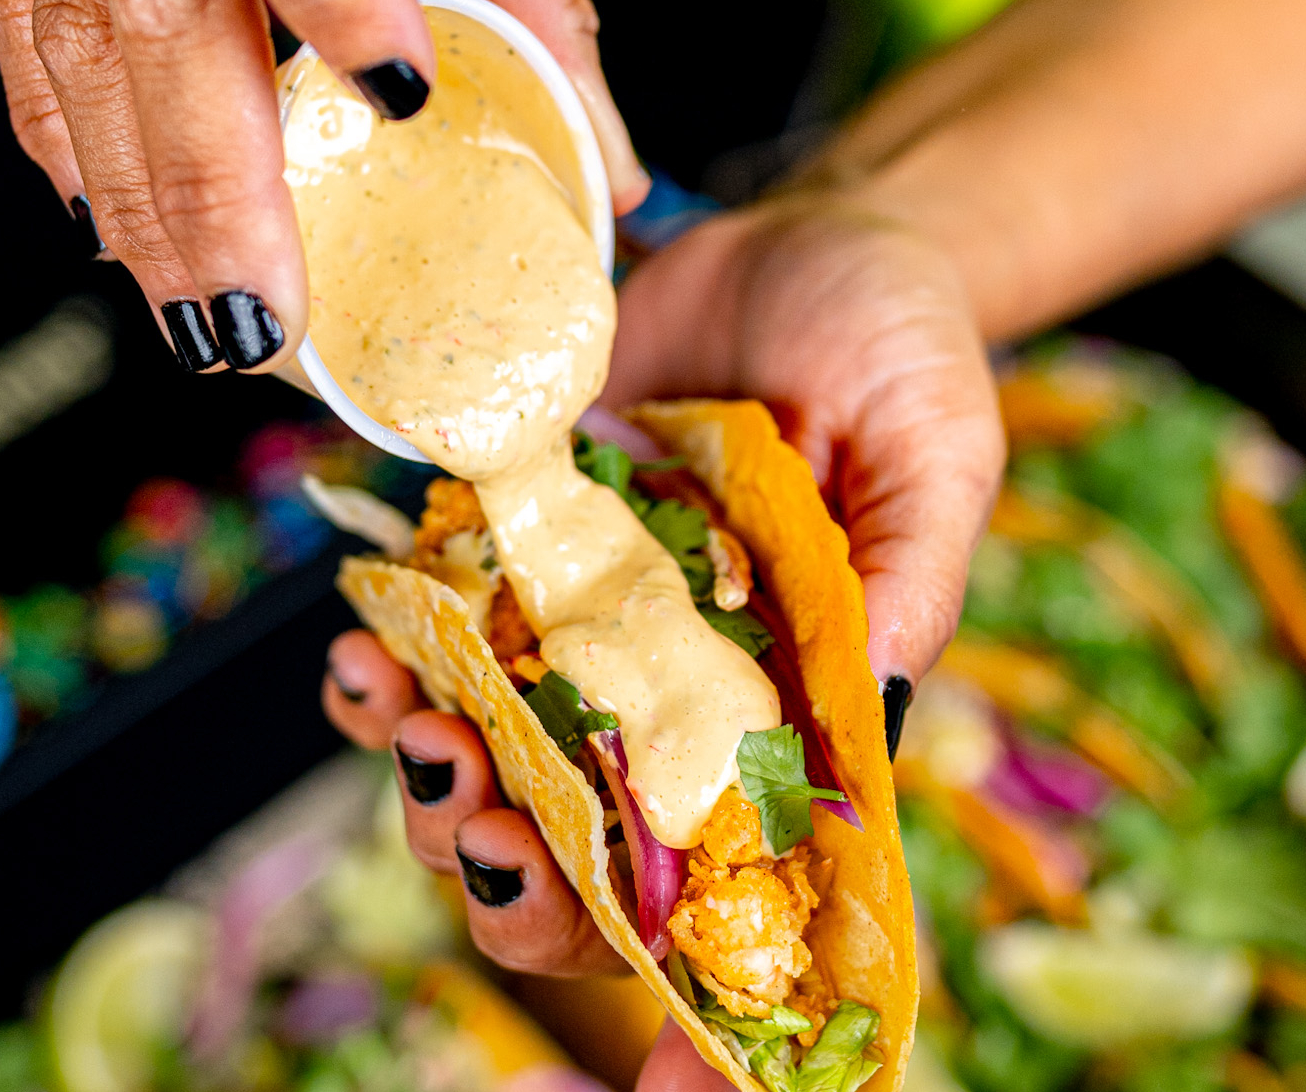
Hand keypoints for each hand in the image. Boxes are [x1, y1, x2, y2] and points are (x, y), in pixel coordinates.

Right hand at [0, 0, 648, 371]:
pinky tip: (105, 231)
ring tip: (197, 326)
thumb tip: (608, 172)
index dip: (350, 5)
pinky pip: (28, 55)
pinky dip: (68, 153)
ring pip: (86, 65)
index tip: (399, 91)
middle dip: (214, 197)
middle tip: (259, 322)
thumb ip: (536, 21)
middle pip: (169, 32)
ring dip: (140, 213)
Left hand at [322, 197, 1000, 1088]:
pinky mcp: (520, 539)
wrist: (802, 238)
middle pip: (576, 831)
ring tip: (392, 706)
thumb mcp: (939, 446)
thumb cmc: (899, 345)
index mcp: (784, 702)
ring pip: (488, 747)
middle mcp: (677, 684)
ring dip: (421, 759)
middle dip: (495, 851)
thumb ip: (911, 573)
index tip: (568, 922)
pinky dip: (389, 649)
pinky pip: (437, 625)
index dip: (635, 931)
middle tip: (460, 799)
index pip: (716, 864)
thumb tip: (871, 703)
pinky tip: (366, 638)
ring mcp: (588, 617)